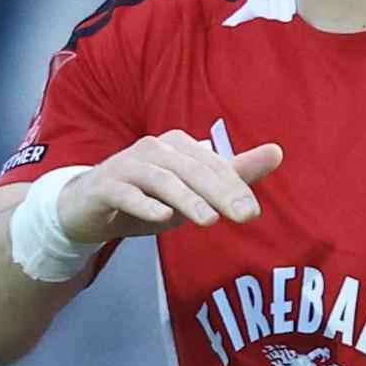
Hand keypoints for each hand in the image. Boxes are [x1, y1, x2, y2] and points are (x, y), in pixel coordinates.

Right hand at [57, 132, 282, 242]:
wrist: (88, 208)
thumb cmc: (147, 197)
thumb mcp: (193, 191)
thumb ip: (233, 173)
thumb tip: (277, 152)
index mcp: (179, 145)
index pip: (214, 165)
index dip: (235, 187)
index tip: (253, 212)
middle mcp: (155, 148)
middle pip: (193, 170)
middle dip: (220, 193)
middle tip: (242, 216)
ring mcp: (127, 165)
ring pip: (163, 180)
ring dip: (187, 199)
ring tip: (208, 220)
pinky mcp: (105, 185)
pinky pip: (127, 193)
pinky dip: (145, 204)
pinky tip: (162, 218)